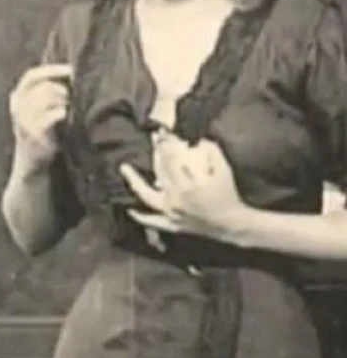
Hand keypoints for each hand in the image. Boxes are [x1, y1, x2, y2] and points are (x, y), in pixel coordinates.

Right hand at [9, 63, 72, 167]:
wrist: (31, 162)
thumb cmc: (39, 130)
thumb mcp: (35, 108)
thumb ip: (45, 91)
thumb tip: (69, 73)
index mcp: (17, 97)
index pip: (32, 76)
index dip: (51, 70)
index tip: (70, 69)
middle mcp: (17, 106)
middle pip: (43, 86)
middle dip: (61, 89)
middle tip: (71, 98)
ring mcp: (24, 120)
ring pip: (46, 98)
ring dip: (62, 101)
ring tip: (69, 108)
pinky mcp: (33, 133)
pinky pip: (50, 116)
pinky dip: (60, 113)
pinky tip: (65, 116)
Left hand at [120, 138, 246, 243]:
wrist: (232, 225)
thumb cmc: (229, 195)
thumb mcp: (224, 169)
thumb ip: (212, 151)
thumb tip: (197, 139)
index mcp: (190, 184)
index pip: (172, 158)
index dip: (165, 143)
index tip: (160, 131)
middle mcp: (177, 199)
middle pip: (160, 171)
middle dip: (156, 152)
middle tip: (153, 138)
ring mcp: (172, 214)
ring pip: (148, 196)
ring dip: (135, 181)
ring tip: (124, 168)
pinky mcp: (172, 226)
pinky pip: (153, 222)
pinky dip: (141, 217)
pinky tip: (130, 210)